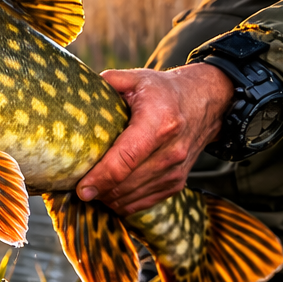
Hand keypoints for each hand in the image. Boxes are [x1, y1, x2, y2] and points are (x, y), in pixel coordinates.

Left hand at [76, 64, 234, 214]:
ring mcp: (176, 170)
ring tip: (91, 188)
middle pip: (126, 183)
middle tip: (76, 186)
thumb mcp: (138, 79)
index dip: (101, 177)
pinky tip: (109, 193)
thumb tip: (80, 92)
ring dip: (108, 198)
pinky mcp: (177, 182)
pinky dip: (123, 202)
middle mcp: (171, 151)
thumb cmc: (164, 91)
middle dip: (98, 190)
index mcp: (159, 123)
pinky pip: (143, 203)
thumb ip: (109, 82)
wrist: (206, 103)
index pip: (126, 159)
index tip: (81, 188)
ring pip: (133, 197)